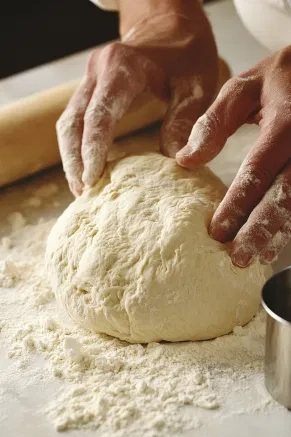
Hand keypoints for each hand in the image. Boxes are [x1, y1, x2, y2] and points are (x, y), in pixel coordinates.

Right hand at [57, 0, 217, 195]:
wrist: (170, 24)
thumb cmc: (186, 53)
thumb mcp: (196, 83)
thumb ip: (186, 120)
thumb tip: (176, 161)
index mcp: (123, 67)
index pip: (100, 115)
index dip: (93, 149)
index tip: (92, 179)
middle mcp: (98, 71)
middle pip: (73, 122)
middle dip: (74, 160)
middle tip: (82, 192)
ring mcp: (91, 78)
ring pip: (68, 122)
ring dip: (70, 156)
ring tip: (80, 188)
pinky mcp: (91, 87)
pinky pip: (75, 119)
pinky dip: (76, 145)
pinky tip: (84, 167)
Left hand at [177, 46, 290, 266]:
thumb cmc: (278, 77)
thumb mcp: (242, 87)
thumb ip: (214, 122)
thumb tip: (186, 159)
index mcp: (287, 122)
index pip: (258, 171)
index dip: (237, 204)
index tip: (216, 232)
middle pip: (286, 196)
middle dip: (261, 230)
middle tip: (239, 258)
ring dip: (278, 233)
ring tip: (257, 258)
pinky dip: (290, 223)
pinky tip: (275, 241)